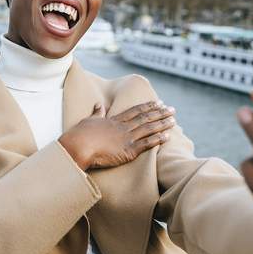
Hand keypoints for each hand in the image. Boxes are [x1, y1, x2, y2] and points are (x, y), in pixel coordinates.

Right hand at [58, 100, 175, 170]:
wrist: (78, 146)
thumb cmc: (80, 135)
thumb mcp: (89, 120)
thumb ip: (97, 113)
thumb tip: (99, 104)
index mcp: (114, 120)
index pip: (135, 111)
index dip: (148, 106)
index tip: (158, 103)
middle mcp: (123, 127)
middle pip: (146, 117)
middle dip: (160, 113)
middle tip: (172, 109)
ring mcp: (127, 138)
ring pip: (149, 128)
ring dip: (163, 124)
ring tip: (174, 120)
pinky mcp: (128, 150)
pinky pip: (147, 144)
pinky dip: (158, 139)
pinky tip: (167, 136)